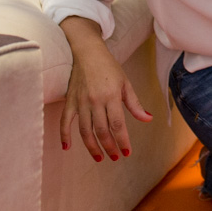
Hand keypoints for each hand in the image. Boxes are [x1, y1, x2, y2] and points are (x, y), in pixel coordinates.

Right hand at [60, 32, 151, 161]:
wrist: (88, 52)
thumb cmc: (110, 68)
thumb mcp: (126, 83)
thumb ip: (135, 104)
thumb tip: (148, 119)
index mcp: (111, 96)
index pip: (117, 124)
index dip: (122, 141)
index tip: (127, 153)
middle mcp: (95, 101)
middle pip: (101, 130)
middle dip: (109, 147)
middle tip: (115, 158)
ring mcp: (80, 102)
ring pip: (84, 130)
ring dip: (92, 147)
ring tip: (99, 158)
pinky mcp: (69, 101)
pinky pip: (65, 122)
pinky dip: (64, 135)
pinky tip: (67, 148)